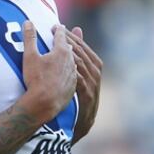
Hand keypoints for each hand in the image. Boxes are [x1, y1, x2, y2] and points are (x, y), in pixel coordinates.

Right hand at [20, 21, 76, 122]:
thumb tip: (28, 22)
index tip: (57, 26)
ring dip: (69, 57)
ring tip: (65, 54)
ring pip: (73, 61)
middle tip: (62, 37)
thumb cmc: (36, 79)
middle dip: (66, 41)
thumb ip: (29, 38)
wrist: (45, 103)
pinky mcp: (73, 86)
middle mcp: (71, 61)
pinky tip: (66, 73)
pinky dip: (69, 70)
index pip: (61, 35)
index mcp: (61, 51)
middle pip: (70, 47)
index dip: (58, 29)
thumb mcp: (30, 56)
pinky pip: (72, 74)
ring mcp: (73, 74)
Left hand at [67, 26, 102, 141]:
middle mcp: (95, 77)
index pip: (84, 49)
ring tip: (60, 45)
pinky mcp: (88, 99)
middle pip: (85, 55)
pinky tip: (66, 66)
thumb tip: (73, 36)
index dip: (73, 38)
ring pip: (85, 67)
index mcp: (93, 70)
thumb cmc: (75, 99)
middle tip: (58, 31)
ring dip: (72, 55)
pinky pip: (82, 83)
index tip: (60, 28)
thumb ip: (75, 59)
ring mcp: (92, 88)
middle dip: (72, 42)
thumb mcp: (76, 79)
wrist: (79, 126)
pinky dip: (75, 73)